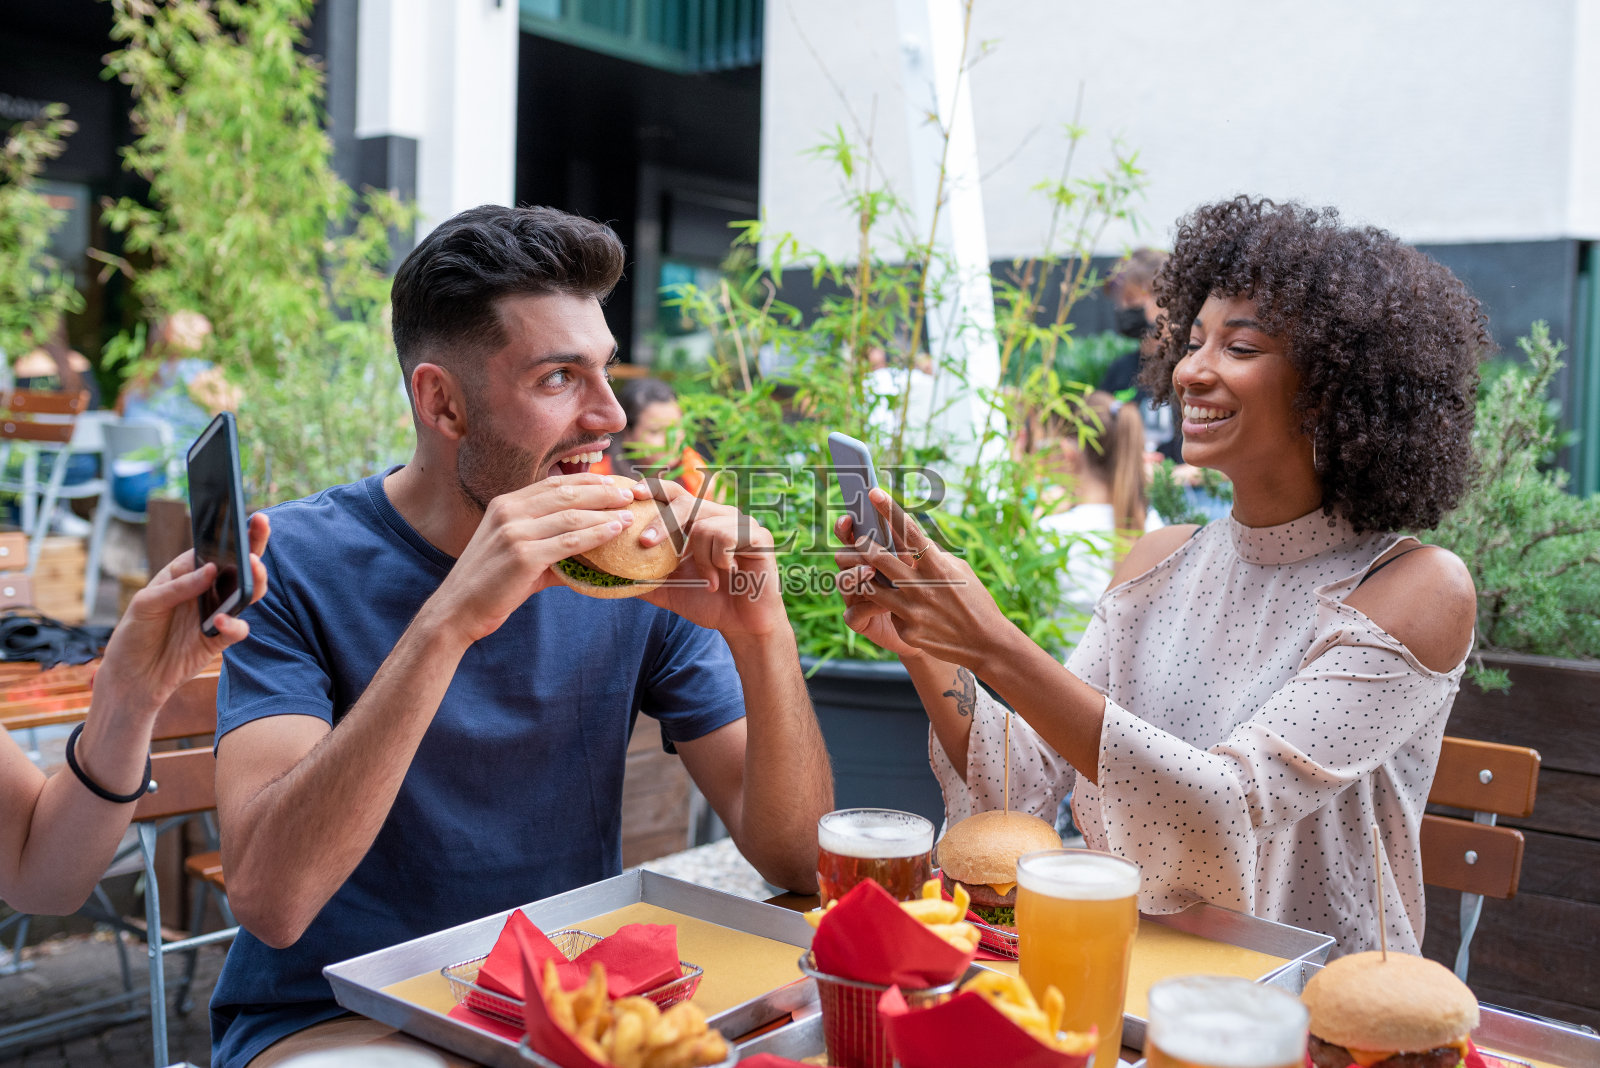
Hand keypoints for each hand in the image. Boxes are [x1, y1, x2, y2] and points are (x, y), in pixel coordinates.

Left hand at [94, 512, 270, 715]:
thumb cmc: (134, 634)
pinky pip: (237, 629)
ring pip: (247, 593)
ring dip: (255, 580)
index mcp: (187, 574)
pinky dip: (234, 625)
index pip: (212, 549)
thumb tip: (211, 570)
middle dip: (253, 544)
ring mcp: (216, 614)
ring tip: (253, 569)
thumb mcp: (146, 604)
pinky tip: (221, 622)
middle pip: (238, 565)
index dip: (227, 533)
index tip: (240, 517)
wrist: (132, 678)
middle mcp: (206, 591)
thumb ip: (178, 587)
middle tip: (262, 524)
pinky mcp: (219, 640)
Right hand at [432, 474, 640, 641]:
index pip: (555, 484)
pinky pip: (569, 541)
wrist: (458, 609)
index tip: (615, 484)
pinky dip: (596, 535)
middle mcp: (509, 510)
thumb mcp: (519, 553)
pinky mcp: (522, 555)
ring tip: (630, 514)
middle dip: (604, 492)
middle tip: (631, 494)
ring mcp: (514, 531)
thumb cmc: (491, 584)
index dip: (589, 481)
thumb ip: (552, 545)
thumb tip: (590, 550)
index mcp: (507, 504)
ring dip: (605, 513)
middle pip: (567, 492)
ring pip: (571, 514)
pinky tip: (615, 533)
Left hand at [632, 478, 786, 637]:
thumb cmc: (709, 602)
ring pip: (704, 526)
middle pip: (685, 502)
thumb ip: (644, 577)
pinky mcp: (759, 535)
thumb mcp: (669, 588)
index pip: (675, 494)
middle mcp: (721, 515)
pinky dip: (719, 560)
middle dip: (662, 523)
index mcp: (701, 521)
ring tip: (709, 581)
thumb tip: (606, 576)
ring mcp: (742, 523)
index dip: (653, 489)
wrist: (743, 625)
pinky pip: (725, 537)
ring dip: (700, 559)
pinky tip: (727, 576)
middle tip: (645, 543)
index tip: (631, 493)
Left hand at [831, 489, 1010, 668]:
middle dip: (860, 545)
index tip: (873, 492)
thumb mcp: (960, 571)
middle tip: (852, 537)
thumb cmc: (975, 600)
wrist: (986, 644)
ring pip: (871, 586)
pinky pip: (887, 612)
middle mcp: (922, 586)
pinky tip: (879, 603)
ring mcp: (912, 610)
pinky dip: (884, 604)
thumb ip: (935, 557)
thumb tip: (914, 544)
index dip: (889, 509)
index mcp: (938, 566)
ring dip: (856, 573)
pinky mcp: (906, 630)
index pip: (910, 531)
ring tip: (845, 566)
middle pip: (879, 558)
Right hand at [831, 513, 921, 658]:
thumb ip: (908, 546)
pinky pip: (853, 613)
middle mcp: (857, 574)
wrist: (931, 626)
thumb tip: (902, 521)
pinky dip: (867, 607)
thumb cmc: (927, 591)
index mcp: (869, 556)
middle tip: (866, 547)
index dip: (845, 527)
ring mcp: (854, 598)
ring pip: (842, 581)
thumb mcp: (921, 565)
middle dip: (853, 551)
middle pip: (841, 556)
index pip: (850, 537)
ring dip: (856, 574)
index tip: (849, 518)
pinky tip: (884, 605)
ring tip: (872, 571)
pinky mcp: (858, 621)